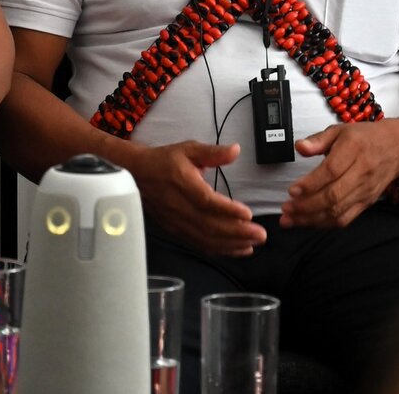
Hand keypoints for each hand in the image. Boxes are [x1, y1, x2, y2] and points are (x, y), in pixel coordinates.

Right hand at [127, 141, 267, 256]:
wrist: (138, 174)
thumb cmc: (165, 161)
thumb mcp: (189, 149)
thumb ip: (213, 152)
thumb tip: (236, 150)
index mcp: (183, 184)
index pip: (207, 201)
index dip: (228, 210)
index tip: (248, 214)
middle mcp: (180, 207)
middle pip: (210, 225)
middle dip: (237, 233)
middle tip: (260, 235)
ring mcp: (177, 222)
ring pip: (205, 239)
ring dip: (231, 245)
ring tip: (252, 244)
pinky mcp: (176, 231)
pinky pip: (199, 244)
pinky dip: (219, 250)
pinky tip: (236, 249)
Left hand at [280, 120, 398, 229]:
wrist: (397, 148)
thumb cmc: (366, 138)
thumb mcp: (340, 130)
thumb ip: (318, 140)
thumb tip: (300, 147)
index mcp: (353, 149)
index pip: (331, 171)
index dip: (310, 184)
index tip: (292, 190)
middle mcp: (361, 172)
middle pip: (333, 195)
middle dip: (306, 206)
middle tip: (287, 208)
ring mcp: (365, 190)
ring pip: (338, 211)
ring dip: (312, 218)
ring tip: (291, 219)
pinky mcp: (366, 203)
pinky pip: (345, 219)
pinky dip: (325, 223)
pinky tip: (309, 222)